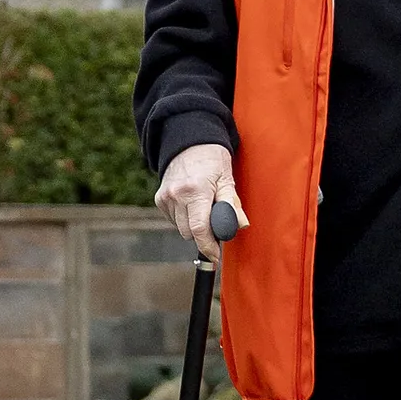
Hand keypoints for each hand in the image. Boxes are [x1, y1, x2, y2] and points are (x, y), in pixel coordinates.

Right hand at [155, 143, 240, 265]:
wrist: (188, 141)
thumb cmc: (212, 159)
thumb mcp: (227, 178)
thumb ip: (232, 203)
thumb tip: (240, 225)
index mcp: (196, 190)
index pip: (200, 229)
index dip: (208, 247)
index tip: (216, 257)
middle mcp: (177, 195)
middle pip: (190, 233)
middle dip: (204, 234)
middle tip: (216, 223)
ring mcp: (166, 197)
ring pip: (181, 228)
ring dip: (194, 227)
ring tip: (204, 208)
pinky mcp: (160, 198)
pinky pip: (173, 220)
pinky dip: (184, 219)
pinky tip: (192, 204)